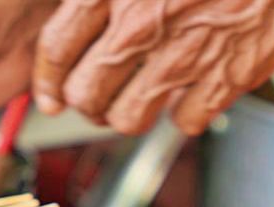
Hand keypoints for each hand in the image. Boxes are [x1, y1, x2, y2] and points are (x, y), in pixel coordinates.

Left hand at [33, 0, 273, 134]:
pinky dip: (184, 116)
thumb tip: (83, 16)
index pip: (58, 47)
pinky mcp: (226, 79)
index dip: (47, 79)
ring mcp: (185, 54)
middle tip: (98, 102)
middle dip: (88, 104)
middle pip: (87, 93)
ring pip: (128, 118)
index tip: (50, 96)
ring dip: (128, 117)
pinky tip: (192, 94)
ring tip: (139, 104)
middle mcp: (143, 23)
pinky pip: (184, 123)